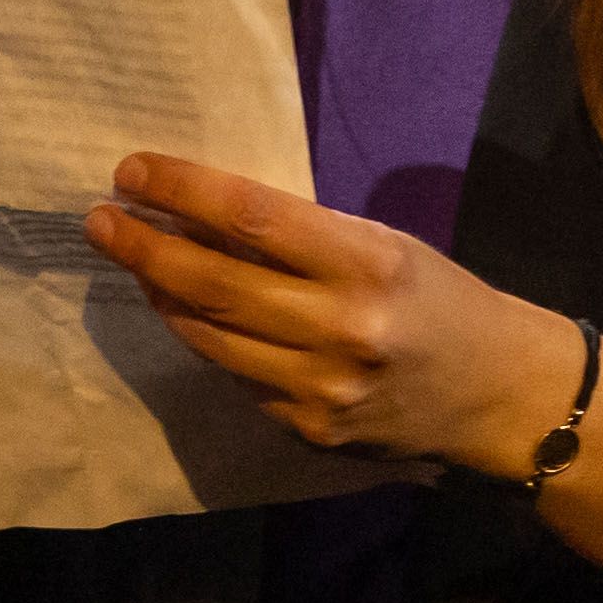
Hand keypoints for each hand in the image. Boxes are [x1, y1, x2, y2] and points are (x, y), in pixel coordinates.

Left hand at [86, 150, 582, 468]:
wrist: (501, 396)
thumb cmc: (442, 301)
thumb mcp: (386, 247)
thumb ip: (304, 237)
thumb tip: (203, 215)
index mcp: (369, 265)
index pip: (252, 216)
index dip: (181, 190)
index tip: (132, 171)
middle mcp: (342, 329)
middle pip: (214, 283)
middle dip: (144, 247)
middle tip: (100, 220)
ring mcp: (321, 389)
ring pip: (210, 337)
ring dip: (162, 295)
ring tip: (135, 262)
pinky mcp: (309, 431)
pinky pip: (236, 378)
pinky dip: (207, 340)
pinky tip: (192, 315)